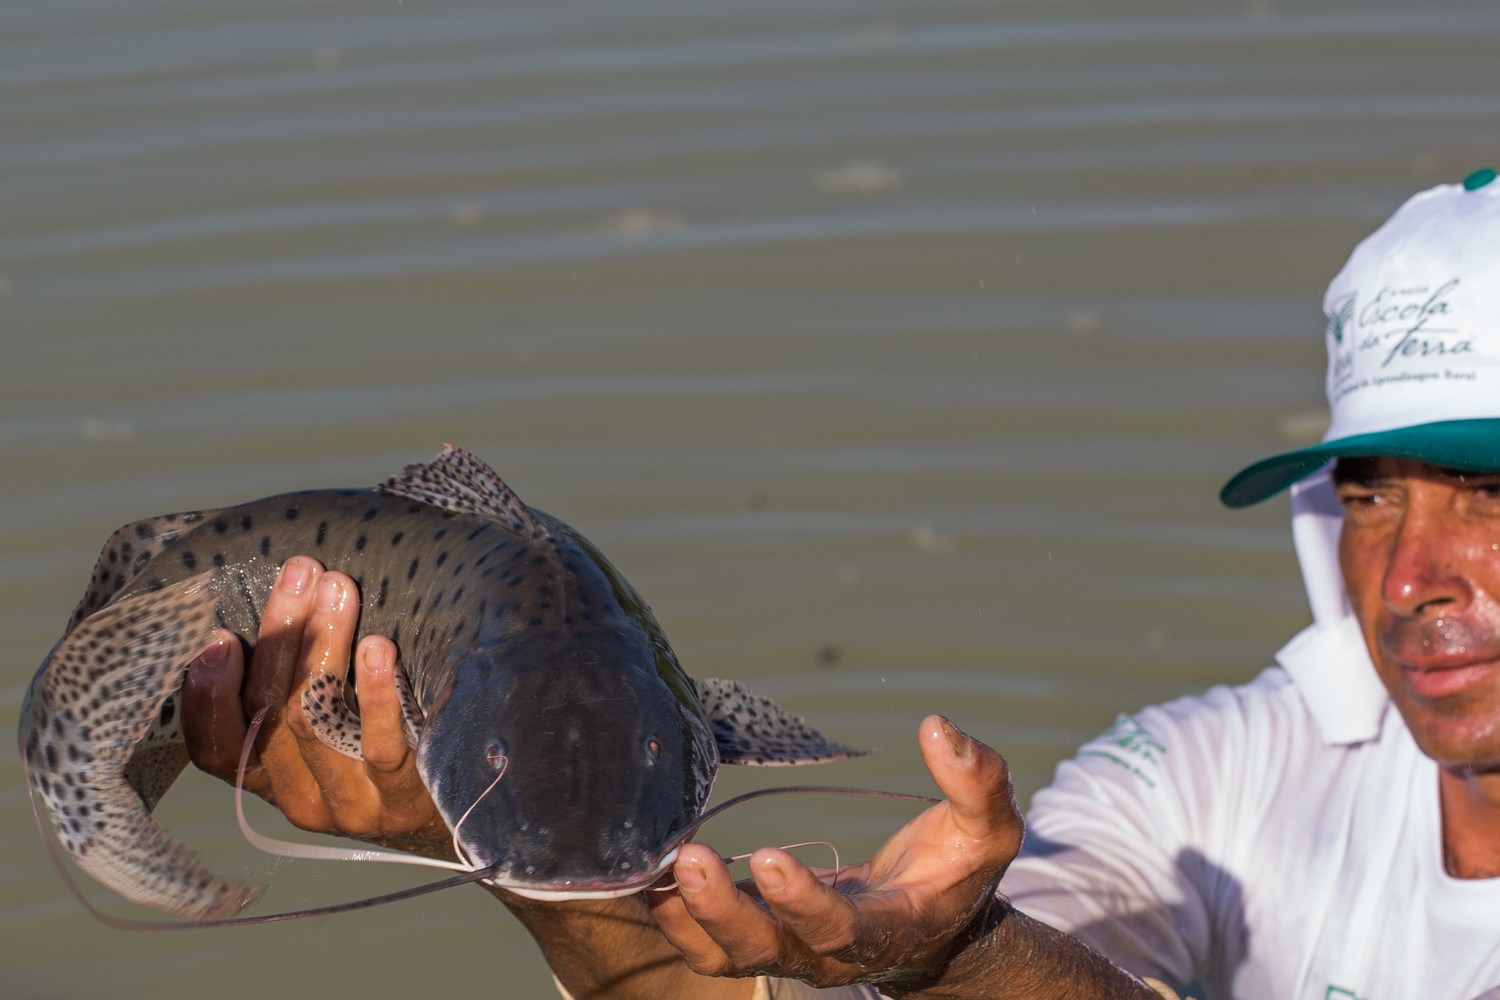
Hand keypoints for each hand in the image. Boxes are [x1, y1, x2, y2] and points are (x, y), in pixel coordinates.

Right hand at [181, 556, 450, 854]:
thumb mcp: (329, 728)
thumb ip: (295, 686)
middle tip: (302, 572)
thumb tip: (285, 597)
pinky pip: (379, 747)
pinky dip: (375, 695)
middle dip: (282, 633)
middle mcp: (299, 799)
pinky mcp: (400, 802)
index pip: (217, 748)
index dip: (208, 697)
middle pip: (271, 713)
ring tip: (338, 589)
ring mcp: (349, 806)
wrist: (460, 808)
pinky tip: (377, 648)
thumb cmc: (381, 746)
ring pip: (317, 721)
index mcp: (270, 780)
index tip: (217, 635)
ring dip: (323, 646)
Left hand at [647, 715, 1022, 993]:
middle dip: (722, 911)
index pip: (836, 928)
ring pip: (722, 955)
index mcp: (885, 930)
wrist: (933, 929)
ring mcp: (787, 949)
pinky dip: (672, 910)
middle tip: (690, 858)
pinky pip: (704, 939)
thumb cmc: (957, 871)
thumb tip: (938, 727)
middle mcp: (826, 953)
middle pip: (762, 951)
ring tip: (657, 863)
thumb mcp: (989, 829)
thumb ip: (976, 782)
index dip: (800, 900)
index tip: (767, 855)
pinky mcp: (760, 932)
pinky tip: (649, 866)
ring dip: (685, 914)